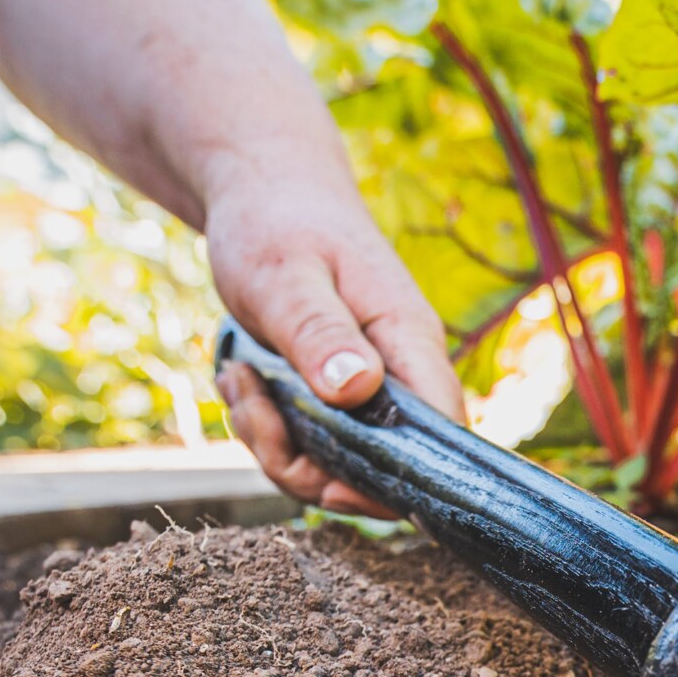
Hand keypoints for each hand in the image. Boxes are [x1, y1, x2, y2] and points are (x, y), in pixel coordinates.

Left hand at [205, 164, 465, 515]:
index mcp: (408, 341)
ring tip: (239, 381)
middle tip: (252, 409)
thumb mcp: (285, 276)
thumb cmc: (277, 221)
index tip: (331, 486)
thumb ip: (320, 333)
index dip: (399, 479)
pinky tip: (239, 378)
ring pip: (334, 464)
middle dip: (308, 466)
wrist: (263, 189)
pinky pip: (305, 444)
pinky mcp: (331, 395)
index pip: (439, 432)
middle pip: (380, 468)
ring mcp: (364, 389)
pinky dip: (264, 428)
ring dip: (274, 444)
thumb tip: (358, 390)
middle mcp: (397, 374)